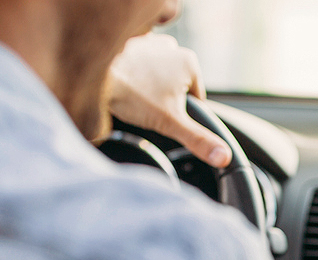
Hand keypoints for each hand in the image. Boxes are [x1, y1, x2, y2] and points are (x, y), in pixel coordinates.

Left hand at [108, 34, 232, 167]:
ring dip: (148, 91)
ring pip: (157, 79)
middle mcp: (173, 49)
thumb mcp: (170, 124)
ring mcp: (151, 44)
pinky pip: (139, 70)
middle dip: (163, 102)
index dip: (180, 115)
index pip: (196, 100)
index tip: (162, 116)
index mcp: (189, 64)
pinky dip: (133, 79)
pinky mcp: (130, 46)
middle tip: (145, 108)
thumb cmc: (131, 95)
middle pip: (176, 89)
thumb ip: (199, 140)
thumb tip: (224, 157)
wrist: (93, 75)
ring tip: (133, 98)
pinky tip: (124, 87)